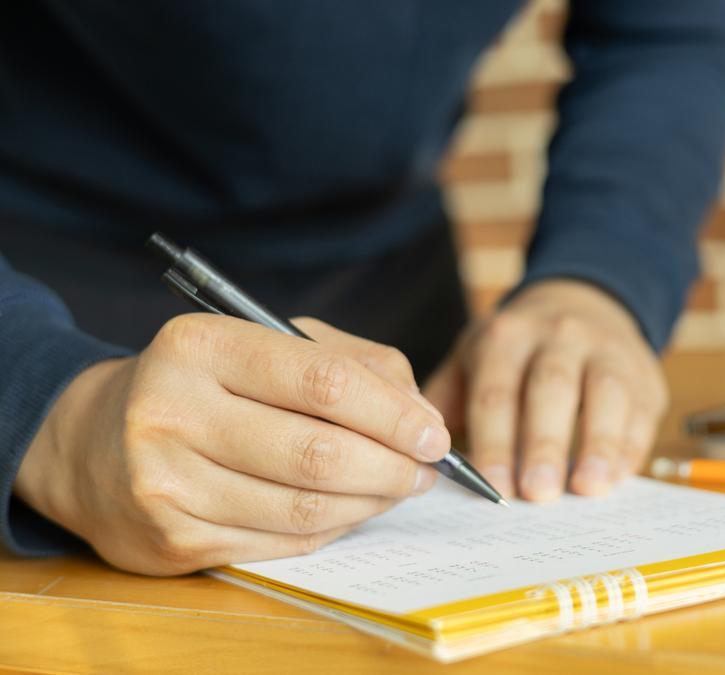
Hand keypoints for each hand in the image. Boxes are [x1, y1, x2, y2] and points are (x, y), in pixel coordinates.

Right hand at [14, 315, 449, 575]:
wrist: (91, 443)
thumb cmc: (205, 383)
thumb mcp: (269, 343)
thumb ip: (353, 363)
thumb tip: (422, 415)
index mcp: (200, 345)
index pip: (322, 382)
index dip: (393, 414)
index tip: (435, 434)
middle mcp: (172, 412)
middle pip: (317, 454)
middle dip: (391, 467)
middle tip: (425, 470)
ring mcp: (166, 482)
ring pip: (303, 508)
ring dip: (370, 503)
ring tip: (397, 488)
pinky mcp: (171, 540)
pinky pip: (280, 543)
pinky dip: (332, 529)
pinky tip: (350, 510)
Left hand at [423, 279, 667, 501]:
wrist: (583, 301)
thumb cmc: (519, 348)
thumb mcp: (476, 355)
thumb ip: (447, 401)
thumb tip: (420, 455)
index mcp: (507, 335)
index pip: (497, 392)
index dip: (495, 442)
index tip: (494, 486)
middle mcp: (559, 335)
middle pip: (551, 388)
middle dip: (543, 443)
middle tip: (538, 493)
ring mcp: (606, 350)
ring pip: (605, 393)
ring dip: (598, 443)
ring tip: (588, 487)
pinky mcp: (642, 373)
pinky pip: (640, 408)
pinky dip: (630, 444)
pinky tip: (616, 476)